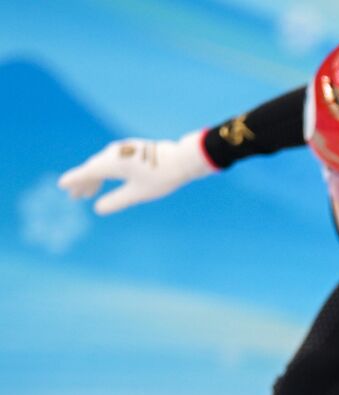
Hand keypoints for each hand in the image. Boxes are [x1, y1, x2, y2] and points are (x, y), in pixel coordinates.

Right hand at [58, 130, 214, 214]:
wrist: (184, 159)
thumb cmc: (161, 177)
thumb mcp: (138, 193)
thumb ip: (117, 201)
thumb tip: (98, 209)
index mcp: (112, 162)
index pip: (88, 172)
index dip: (74, 180)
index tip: (62, 186)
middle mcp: (114, 153)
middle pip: (94, 168)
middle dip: (84, 182)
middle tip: (75, 196)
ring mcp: (124, 149)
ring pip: (103, 164)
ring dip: (95, 177)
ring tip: (89, 193)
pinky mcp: (134, 150)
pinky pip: (113, 161)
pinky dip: (106, 171)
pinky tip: (107, 179)